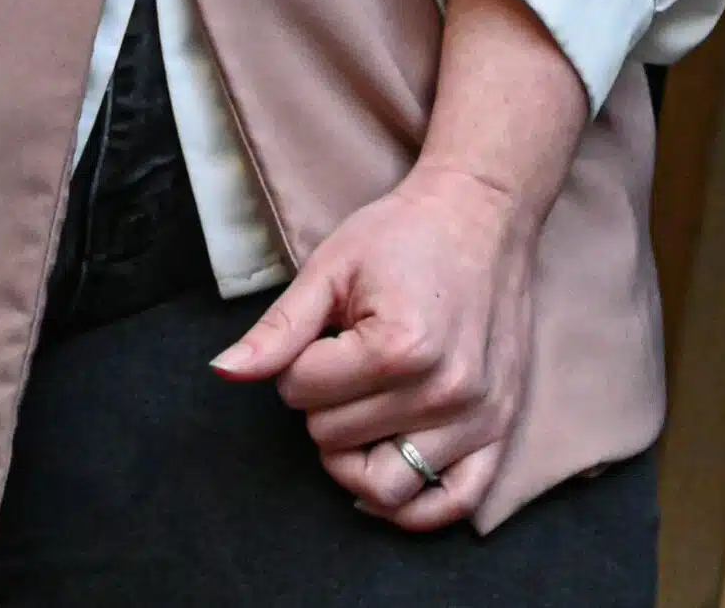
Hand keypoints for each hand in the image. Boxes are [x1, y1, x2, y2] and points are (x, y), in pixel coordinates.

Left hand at [210, 159, 538, 527]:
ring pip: (385, 487)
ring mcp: (478, 420)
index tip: (317, 337)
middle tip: (339, 364)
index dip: (294, 364)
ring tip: (355, 412)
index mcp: (399, 346)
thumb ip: (278, 329)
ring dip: (354, 455)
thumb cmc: (403, 236)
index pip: (301, 392)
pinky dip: (411, 507)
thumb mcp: (330, 267)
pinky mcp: (501, 434)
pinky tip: (382, 475)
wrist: (480, 217)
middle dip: (321, 404)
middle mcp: (444, 393)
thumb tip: (223, 372)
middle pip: (336, 440)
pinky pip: (453, 505)